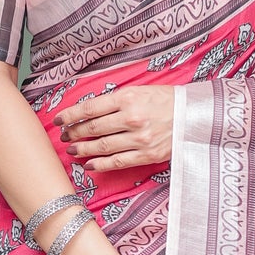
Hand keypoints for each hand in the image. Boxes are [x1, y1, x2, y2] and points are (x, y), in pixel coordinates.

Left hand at [56, 85, 174, 172]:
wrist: (195, 116)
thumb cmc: (166, 100)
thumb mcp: (140, 90)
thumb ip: (116, 100)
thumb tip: (89, 110)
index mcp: (128, 98)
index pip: (90, 108)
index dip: (70, 115)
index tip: (59, 120)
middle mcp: (132, 119)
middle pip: (93, 128)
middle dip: (74, 133)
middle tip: (64, 136)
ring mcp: (139, 139)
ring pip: (102, 146)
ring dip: (83, 149)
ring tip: (72, 150)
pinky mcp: (147, 155)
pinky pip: (118, 162)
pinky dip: (101, 164)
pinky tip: (89, 164)